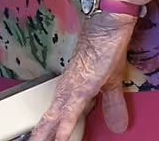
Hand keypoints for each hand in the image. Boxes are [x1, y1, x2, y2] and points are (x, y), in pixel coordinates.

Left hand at [30, 13, 133, 139]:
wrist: (108, 28)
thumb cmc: (107, 49)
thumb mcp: (112, 85)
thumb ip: (112, 105)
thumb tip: (118, 125)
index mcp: (72, 91)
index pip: (56, 116)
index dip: (48, 131)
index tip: (41, 139)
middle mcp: (67, 91)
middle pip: (48, 120)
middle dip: (40, 134)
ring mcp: (72, 90)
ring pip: (53, 118)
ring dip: (44, 134)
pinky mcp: (81, 88)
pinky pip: (70, 112)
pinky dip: (65, 127)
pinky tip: (59, 139)